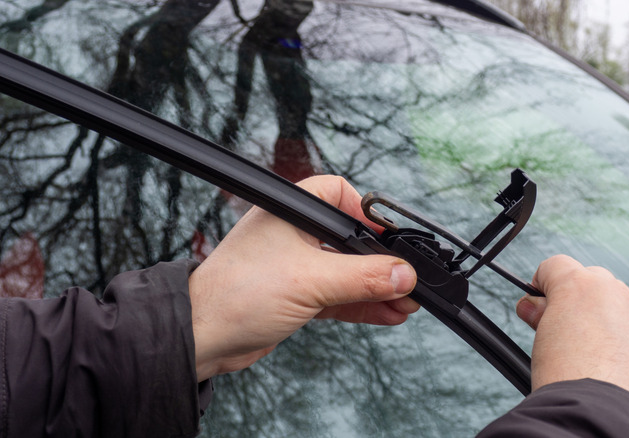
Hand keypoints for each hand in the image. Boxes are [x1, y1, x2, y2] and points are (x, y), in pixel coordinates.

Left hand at [188, 175, 419, 381]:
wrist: (201, 338)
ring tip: (406, 302)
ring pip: (346, 272)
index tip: (390, 238)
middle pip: (348, 238)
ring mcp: (295, 266)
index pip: (338, 193)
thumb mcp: (310, 280)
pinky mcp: (296, 296)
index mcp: (290, 212)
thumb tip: (402, 274)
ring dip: (376, 288)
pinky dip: (362, 305)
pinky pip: (339, 296)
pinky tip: (387, 314)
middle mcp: (292, 235)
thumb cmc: (234, 295)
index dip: (366, 213)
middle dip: (379, 260)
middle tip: (406, 277)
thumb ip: (362, 277)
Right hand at [515, 255, 628, 433]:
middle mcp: (617, 297)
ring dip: (603, 329)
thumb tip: (533, 307)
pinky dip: (626, 354)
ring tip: (586, 362)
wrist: (604, 419)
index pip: (555, 266)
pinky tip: (610, 377)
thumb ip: (539, 316)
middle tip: (559, 334)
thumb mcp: (539, 340)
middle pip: (592, 284)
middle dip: (577, 304)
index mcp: (582, 286)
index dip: (542, 286)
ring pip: (620, 314)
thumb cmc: (568, 379)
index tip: (537, 306)